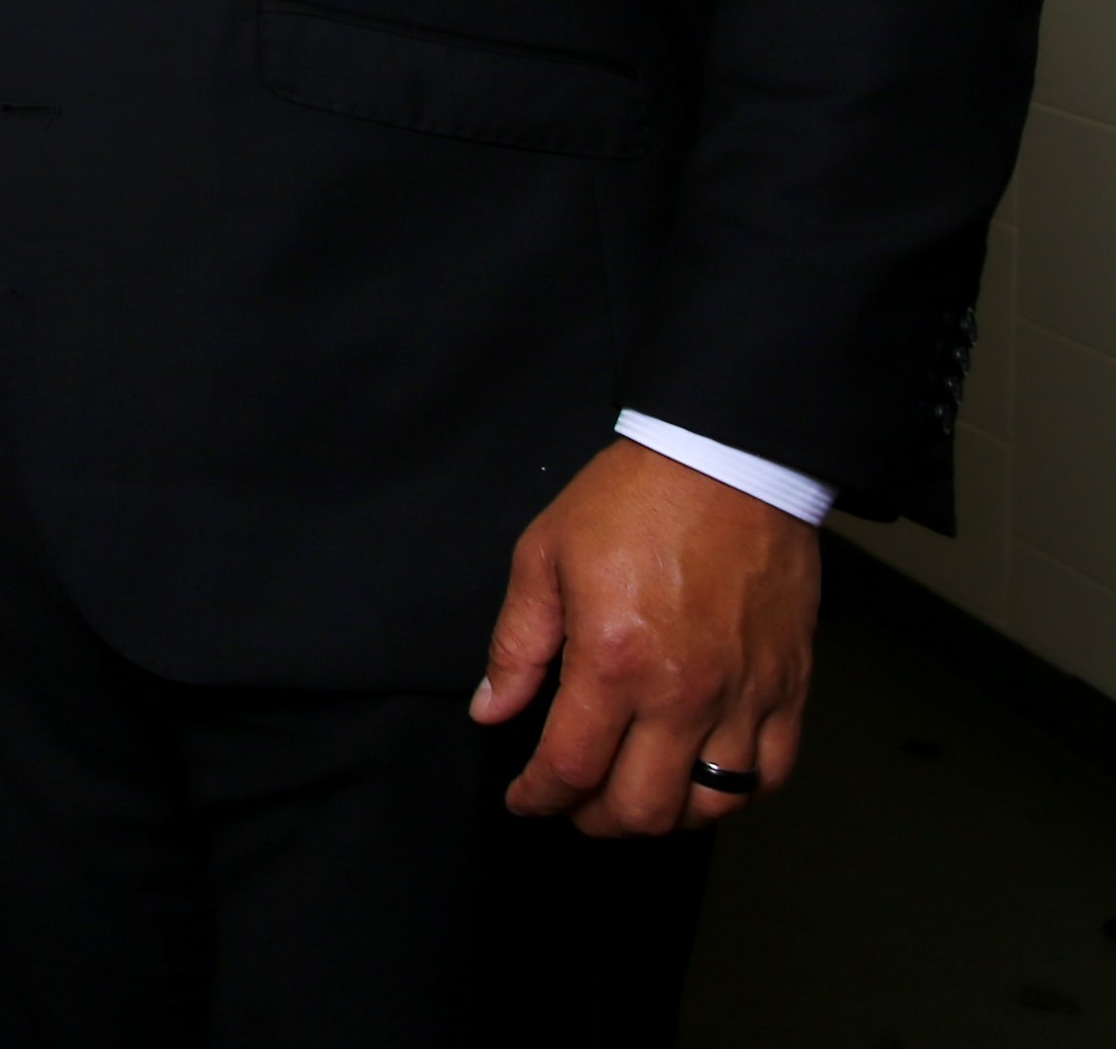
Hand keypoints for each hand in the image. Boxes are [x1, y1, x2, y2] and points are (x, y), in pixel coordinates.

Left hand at [472, 436, 817, 835]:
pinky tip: (701, 783)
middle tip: (571, 802)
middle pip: (640, 808)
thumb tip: (491, 711)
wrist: (728, 462)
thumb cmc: (633, 501)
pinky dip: (735, 797)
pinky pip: (772, 776)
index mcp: (614, 661)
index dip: (538, 797)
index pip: (570, 768)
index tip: (524, 798)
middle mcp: (684, 693)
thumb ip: (516, 646)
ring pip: (708, 806)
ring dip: (663, 818)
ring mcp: (745, 696)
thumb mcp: (543, 557)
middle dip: (593, 819)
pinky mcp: (789, 688)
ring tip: (631, 796)